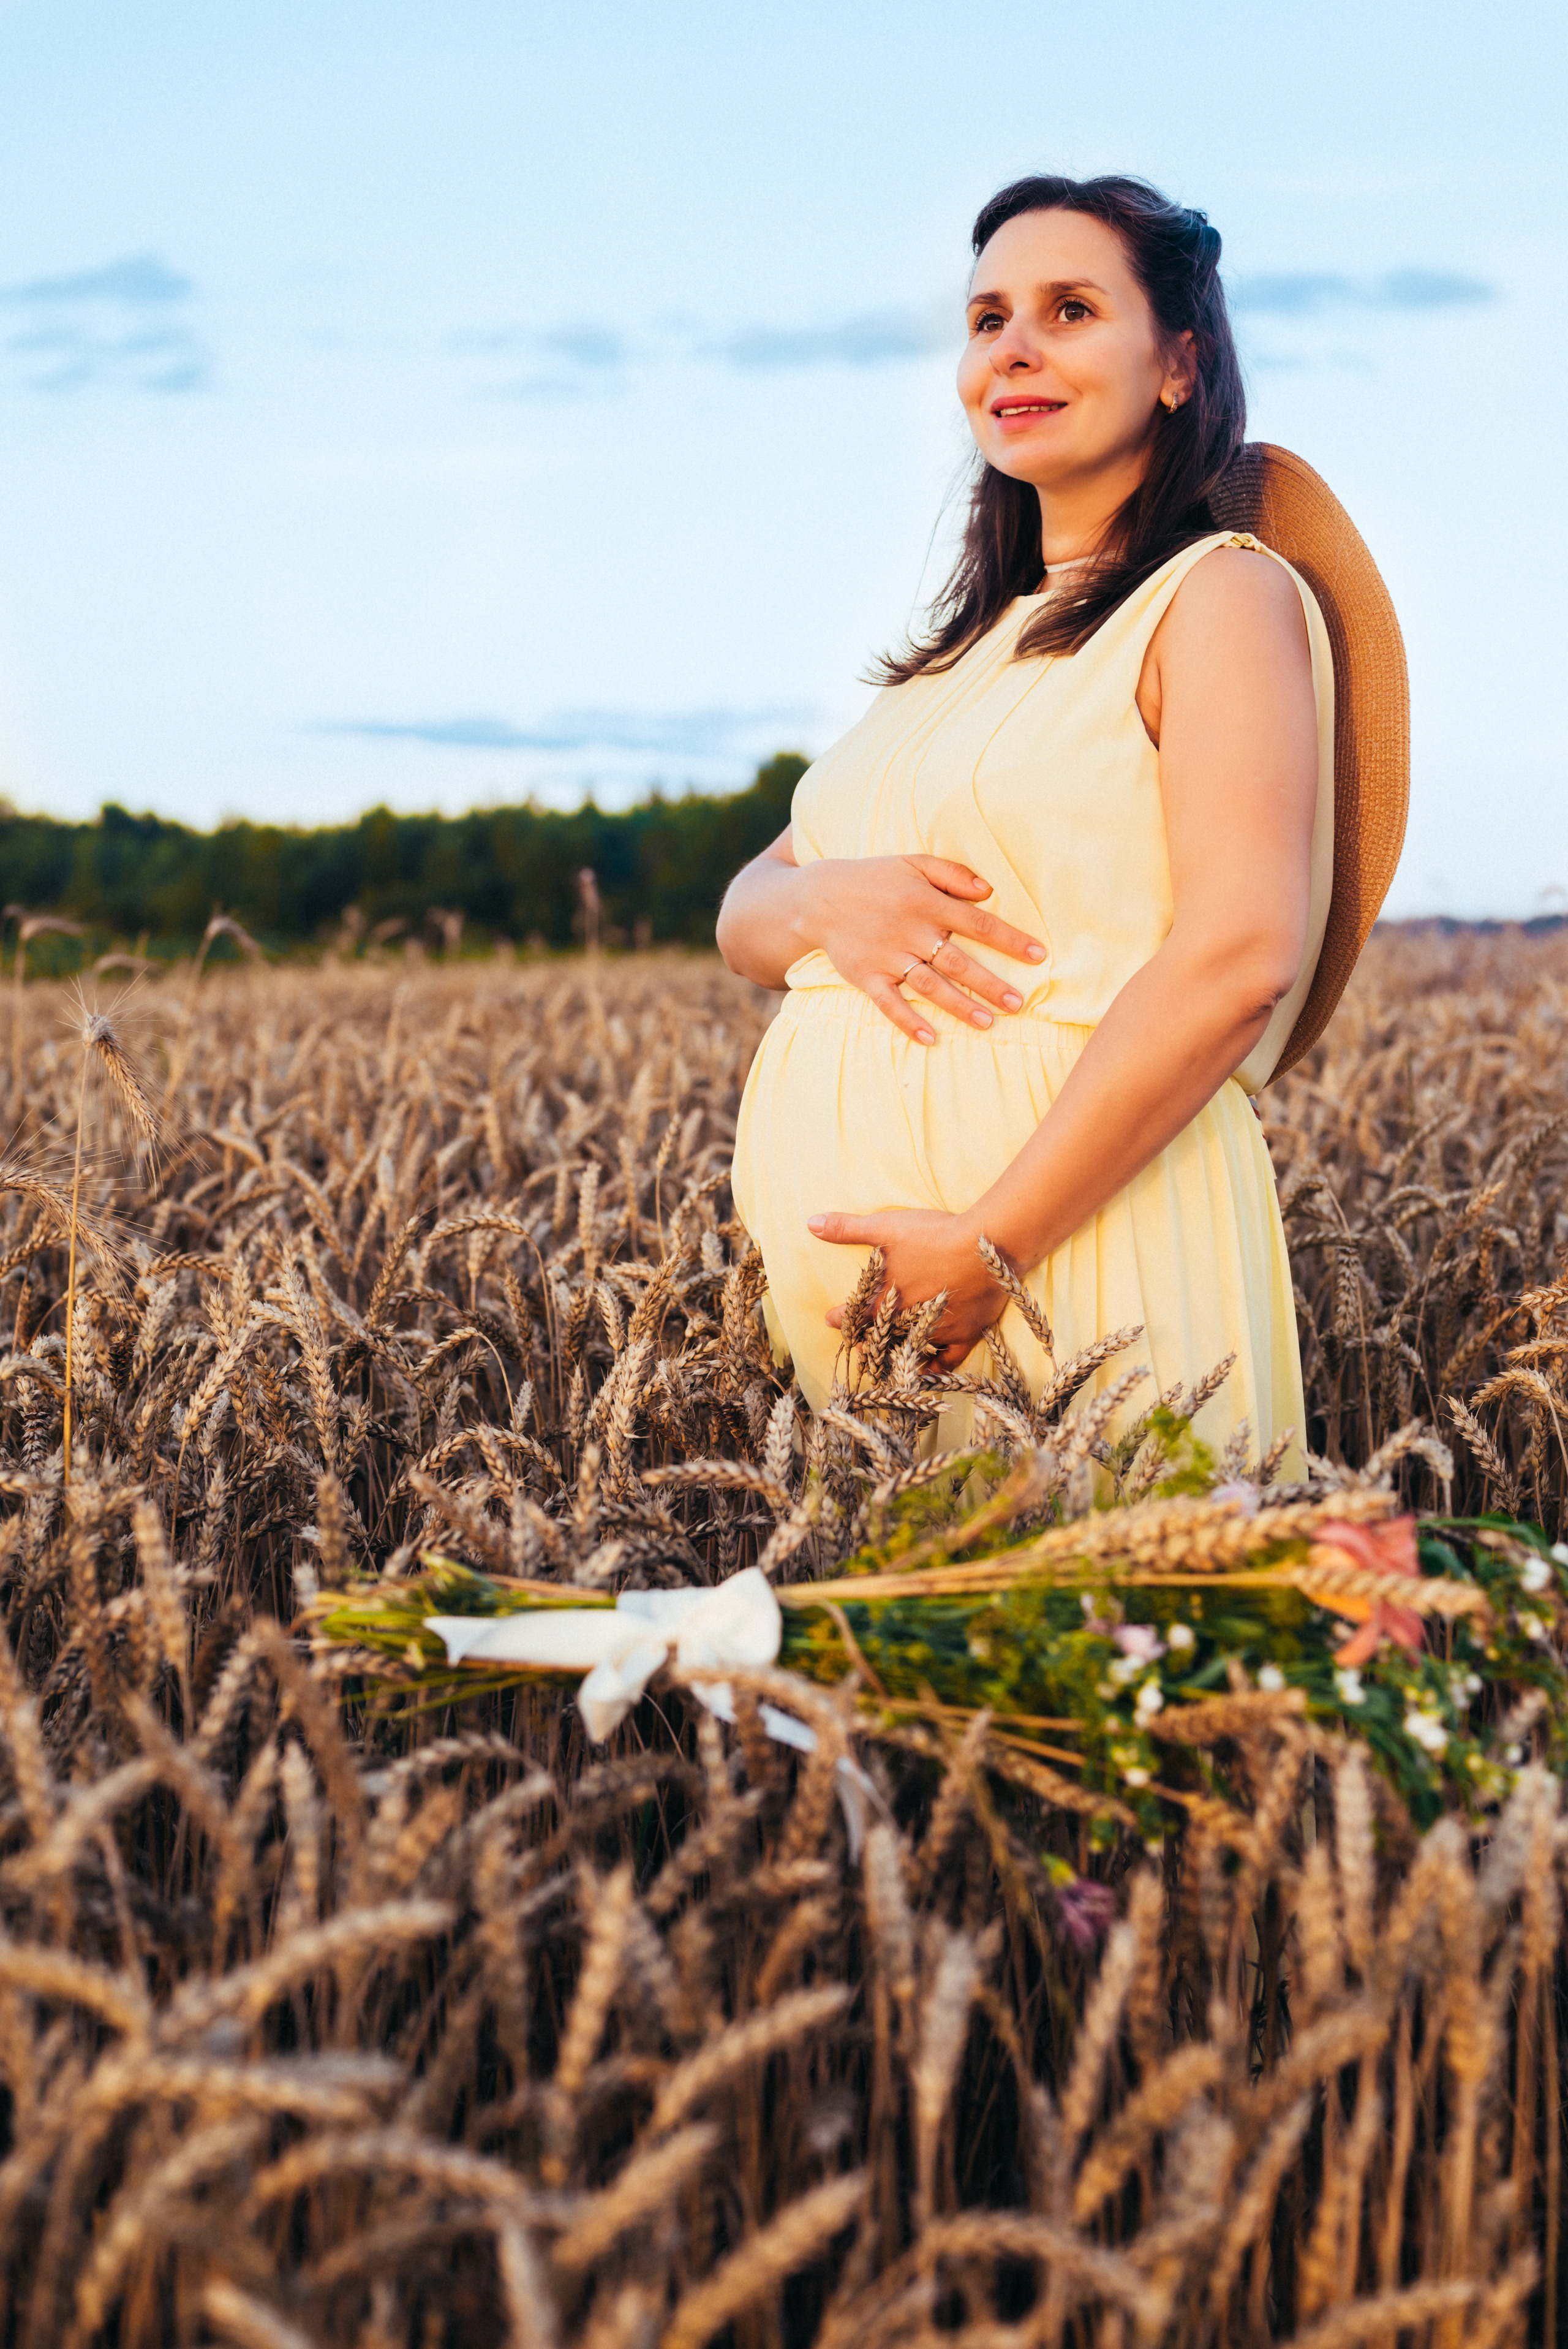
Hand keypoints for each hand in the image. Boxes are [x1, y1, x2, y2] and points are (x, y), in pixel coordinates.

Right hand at [795, 854, 1044, 1044]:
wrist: (817, 897)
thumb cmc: (874, 879)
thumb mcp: (912, 863)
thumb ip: (953, 873)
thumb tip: (989, 891)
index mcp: (925, 902)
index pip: (977, 923)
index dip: (1010, 940)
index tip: (1038, 956)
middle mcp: (909, 930)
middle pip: (958, 961)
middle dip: (990, 983)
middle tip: (1019, 1004)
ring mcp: (887, 956)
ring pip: (929, 985)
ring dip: (959, 1005)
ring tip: (989, 1024)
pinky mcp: (866, 976)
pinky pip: (889, 1003)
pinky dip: (908, 1021)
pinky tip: (930, 1038)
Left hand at [808, 1206, 1007, 1370]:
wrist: (985, 1245)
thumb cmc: (933, 1235)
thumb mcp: (885, 1226)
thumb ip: (847, 1228)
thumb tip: (811, 1223)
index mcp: (885, 1298)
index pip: (854, 1314)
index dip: (840, 1317)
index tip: (829, 1319)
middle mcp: (906, 1321)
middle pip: (880, 1339)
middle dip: (865, 1342)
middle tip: (858, 1347)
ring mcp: (936, 1331)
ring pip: (909, 1353)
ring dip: (895, 1358)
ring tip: (887, 1363)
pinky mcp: (965, 1334)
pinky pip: (948, 1362)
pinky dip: (936, 1370)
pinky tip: (928, 1374)